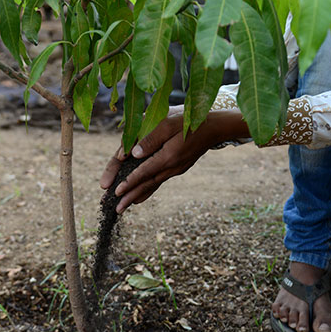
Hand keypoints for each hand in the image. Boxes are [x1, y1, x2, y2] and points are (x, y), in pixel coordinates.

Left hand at [99, 105, 246, 212]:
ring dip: (136, 196)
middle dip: (129, 197)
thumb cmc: (189, 122)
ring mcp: (175, 170)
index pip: (144, 172)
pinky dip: (147, 190)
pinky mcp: (177, 168)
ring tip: (123, 208)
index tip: (116, 192)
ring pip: (151, 185)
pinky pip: (158, 182)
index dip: (129, 182)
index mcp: (167, 157)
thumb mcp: (168, 124)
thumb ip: (150, 139)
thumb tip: (133, 153)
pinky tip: (139, 198)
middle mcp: (171, 167)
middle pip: (146, 184)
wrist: (214, 128)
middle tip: (116, 209)